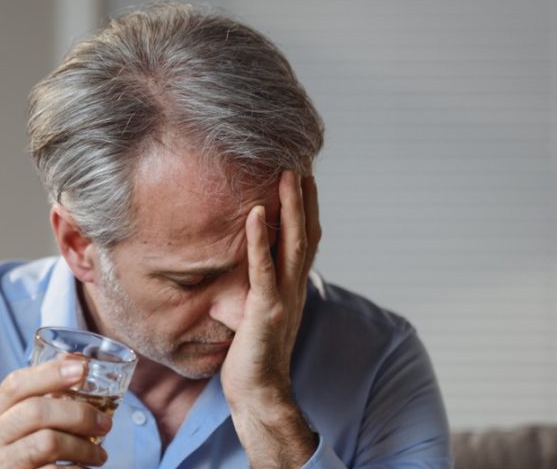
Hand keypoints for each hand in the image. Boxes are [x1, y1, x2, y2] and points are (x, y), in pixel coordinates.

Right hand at [0, 359, 110, 468]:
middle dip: (78, 414)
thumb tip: (75, 362)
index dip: (50, 373)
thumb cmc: (14, 459)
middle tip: (105, 423)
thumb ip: (39, 399)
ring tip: (99, 455)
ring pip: (48, 442)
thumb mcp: (14, 427)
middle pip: (35, 411)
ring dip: (83, 447)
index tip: (82, 369)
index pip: (15, 384)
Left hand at [220, 170, 320, 466]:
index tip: (302, 175)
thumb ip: (261, 289)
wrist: (259, 394)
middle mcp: (294, 287)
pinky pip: (263, 268)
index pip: (304, 239)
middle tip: (299, 161)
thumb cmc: (253, 358)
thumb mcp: (260, 314)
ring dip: (290, 207)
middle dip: (304, 197)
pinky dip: (260, 239)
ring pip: (292, 244)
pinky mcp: (266, 310)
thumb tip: (251, 268)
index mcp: (293, 287)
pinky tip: (257, 213)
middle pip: (305, 233)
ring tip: (286, 174)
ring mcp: (283, 297)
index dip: (305, 207)